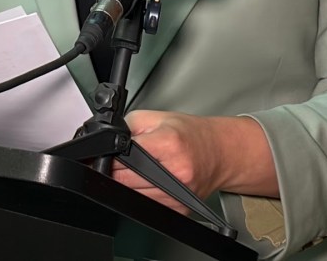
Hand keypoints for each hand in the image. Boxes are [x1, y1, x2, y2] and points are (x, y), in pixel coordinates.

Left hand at [111, 111, 277, 211]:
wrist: (219, 153)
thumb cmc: (191, 135)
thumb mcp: (157, 117)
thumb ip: (129, 126)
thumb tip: (108, 140)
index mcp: (169, 144)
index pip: (124, 156)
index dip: (110, 156)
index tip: (107, 155)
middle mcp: (175, 172)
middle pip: (125, 179)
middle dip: (116, 170)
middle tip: (123, 161)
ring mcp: (178, 194)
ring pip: (132, 196)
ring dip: (127, 185)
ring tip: (139, 170)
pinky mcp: (179, 209)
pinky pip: (146, 206)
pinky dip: (141, 195)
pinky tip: (150, 182)